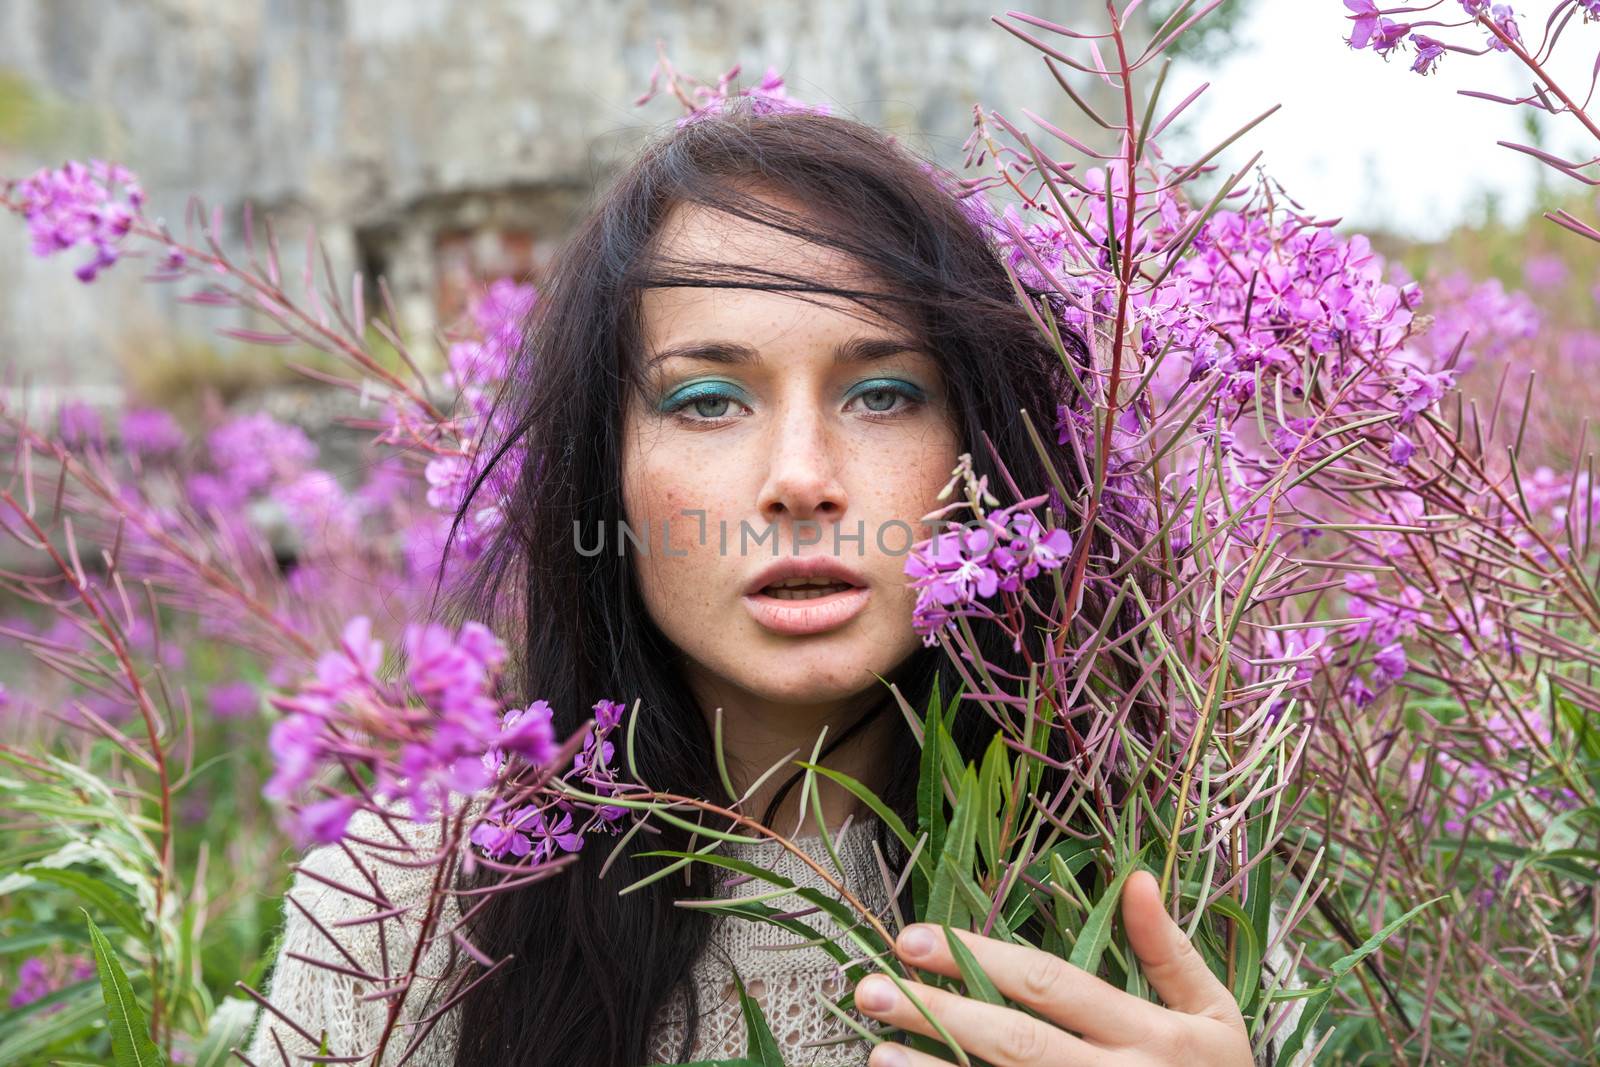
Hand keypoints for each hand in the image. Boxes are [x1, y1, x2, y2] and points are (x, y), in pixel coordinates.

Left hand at [852, 870, 1252, 1065]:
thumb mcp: (1215, 1014)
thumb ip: (1172, 951)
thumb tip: (1136, 878)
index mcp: (1150, 1034)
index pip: (1050, 986)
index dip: (981, 959)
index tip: (916, 937)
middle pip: (1013, 1042)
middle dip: (938, 1012)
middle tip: (868, 988)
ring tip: (875, 1050)